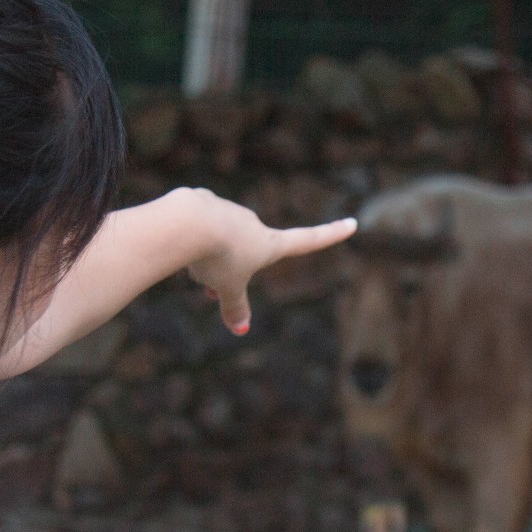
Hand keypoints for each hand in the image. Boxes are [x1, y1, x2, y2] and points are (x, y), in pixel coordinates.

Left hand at [188, 193, 356, 334]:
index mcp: (269, 243)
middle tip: (208, 290)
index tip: (353, 223)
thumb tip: (241, 329)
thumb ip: (235, 307)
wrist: (187, 223)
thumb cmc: (217, 258)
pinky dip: (188, 241)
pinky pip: (195, 229)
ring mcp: (227, 209)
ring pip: (216, 243)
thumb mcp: (228, 289)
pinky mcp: (201, 202)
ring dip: (205, 258)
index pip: (309, 240)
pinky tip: (178, 242)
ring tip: (192, 264)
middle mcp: (252, 222)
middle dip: (228, 270)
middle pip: (243, 253)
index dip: (332, 235)